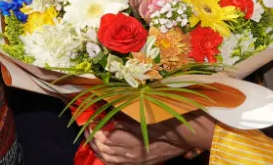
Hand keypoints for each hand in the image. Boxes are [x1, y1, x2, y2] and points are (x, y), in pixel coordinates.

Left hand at [87, 115, 212, 164]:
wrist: (185, 135)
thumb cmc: (166, 119)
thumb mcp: (142, 114)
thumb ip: (123, 116)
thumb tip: (105, 112)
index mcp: (132, 142)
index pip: (104, 137)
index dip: (94, 128)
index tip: (90, 117)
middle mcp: (131, 155)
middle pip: (103, 150)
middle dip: (92, 138)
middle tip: (87, 126)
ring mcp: (135, 161)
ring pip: (108, 158)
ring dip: (97, 148)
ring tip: (92, 137)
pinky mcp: (139, 163)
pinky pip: (116, 163)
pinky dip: (106, 156)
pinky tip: (104, 149)